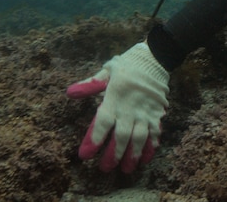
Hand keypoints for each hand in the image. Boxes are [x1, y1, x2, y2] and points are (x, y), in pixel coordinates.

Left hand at [66, 42, 168, 171]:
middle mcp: (130, 107)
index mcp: (115, 97)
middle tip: (105, 168)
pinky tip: (146, 158)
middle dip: (113, 154)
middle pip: (121, 135)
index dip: (94, 139)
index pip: (103, 122)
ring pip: (139, 138)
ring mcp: (145, 111)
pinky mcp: (157, 112)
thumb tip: (69, 92)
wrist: (156, 57)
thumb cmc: (128, 64)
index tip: (86, 155)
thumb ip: (90, 84)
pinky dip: (151, 146)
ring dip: (132, 154)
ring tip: (126, 169)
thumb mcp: (108, 70)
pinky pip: (155, 132)